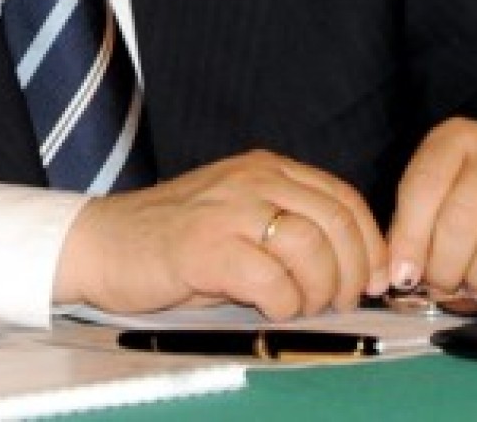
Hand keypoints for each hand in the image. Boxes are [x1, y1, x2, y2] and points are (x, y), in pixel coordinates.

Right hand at [54, 150, 388, 319]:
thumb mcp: (239, 218)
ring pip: (310, 247)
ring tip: (300, 307)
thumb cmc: (174, 241)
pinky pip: (269, 278)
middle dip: (352, 273)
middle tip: (339, 303)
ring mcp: (227, 209)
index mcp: (266, 168)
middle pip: (335, 223)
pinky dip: (282, 302)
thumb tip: (357, 268)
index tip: (376, 279)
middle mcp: (251, 179)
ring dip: (318, 290)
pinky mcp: (204, 246)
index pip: (343, 199)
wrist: (100, 243)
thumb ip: (290, 228)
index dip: (370, 244)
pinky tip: (270, 308)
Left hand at [386, 119, 476, 294]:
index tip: (404, 275)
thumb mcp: (437, 191)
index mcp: (453, 140)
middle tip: (442, 285)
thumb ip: (413, 227)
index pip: (424, 188)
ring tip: (473, 283)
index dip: (410, 238)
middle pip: (461, 217)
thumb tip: (401, 275)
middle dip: (446, 266)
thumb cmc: (472, 189)